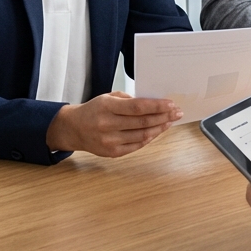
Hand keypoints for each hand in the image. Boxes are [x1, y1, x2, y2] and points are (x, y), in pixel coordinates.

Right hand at [45, 93, 181, 156]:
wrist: (73, 129)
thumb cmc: (94, 110)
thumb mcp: (107, 97)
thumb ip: (128, 100)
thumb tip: (153, 104)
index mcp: (107, 107)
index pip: (137, 107)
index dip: (157, 106)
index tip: (171, 104)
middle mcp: (108, 125)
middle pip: (142, 122)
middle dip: (163, 117)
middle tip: (177, 113)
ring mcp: (110, 141)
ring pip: (142, 135)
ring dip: (159, 128)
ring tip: (170, 122)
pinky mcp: (112, 153)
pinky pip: (136, 146)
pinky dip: (148, 139)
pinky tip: (156, 132)